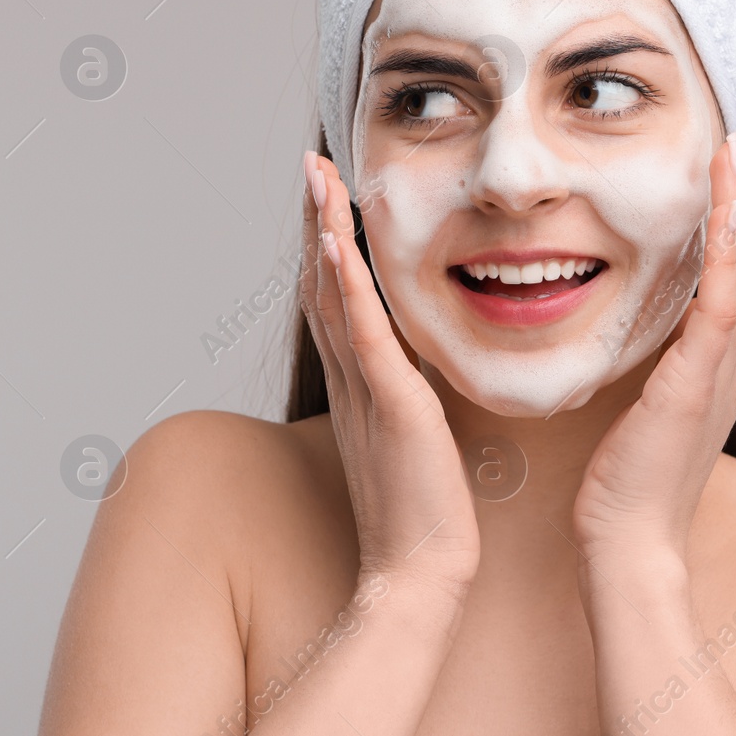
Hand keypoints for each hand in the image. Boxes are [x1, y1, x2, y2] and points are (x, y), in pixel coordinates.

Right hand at [300, 151, 479, 595]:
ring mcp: (365, 388)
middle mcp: (352, 379)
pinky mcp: (389, 403)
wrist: (419, 573)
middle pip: (323, 282)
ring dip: (323, 229)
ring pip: (334, 293)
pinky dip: (346, 281)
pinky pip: (361, 330)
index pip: (338, 300)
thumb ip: (411, 397)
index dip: (329, 244)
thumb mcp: (417, 437)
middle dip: (316, 219)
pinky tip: (335, 238)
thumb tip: (421, 370)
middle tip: (311, 162)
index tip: (329, 194)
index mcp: (362, 385)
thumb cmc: (424, 513)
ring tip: (316, 172)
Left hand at [570, 135, 735, 560]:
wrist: (629, 542)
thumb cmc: (627, 483)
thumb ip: (657, 366)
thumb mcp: (648, 407)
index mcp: (720, 368)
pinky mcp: (694, 385)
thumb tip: (644, 330)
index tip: (732, 174)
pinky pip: (720, 309)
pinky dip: (724, 258)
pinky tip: (718, 217)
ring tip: (734, 160)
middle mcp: (731, 366)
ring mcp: (718, 374)